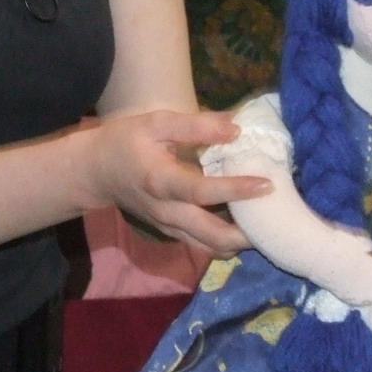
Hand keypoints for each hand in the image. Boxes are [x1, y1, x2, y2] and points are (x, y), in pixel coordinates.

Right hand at [84, 110, 268, 257]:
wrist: (96, 171)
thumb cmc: (126, 141)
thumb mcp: (156, 123)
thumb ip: (195, 126)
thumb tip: (236, 128)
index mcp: (161, 181)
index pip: (203, 192)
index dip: (235, 190)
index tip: (267, 184)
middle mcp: (166, 211)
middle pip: (211, 235)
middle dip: (245, 235)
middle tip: (275, 221)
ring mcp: (168, 227)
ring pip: (208, 248)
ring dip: (237, 243)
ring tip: (263, 228)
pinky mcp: (170, 233)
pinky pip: (201, 245)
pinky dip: (224, 241)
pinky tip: (241, 227)